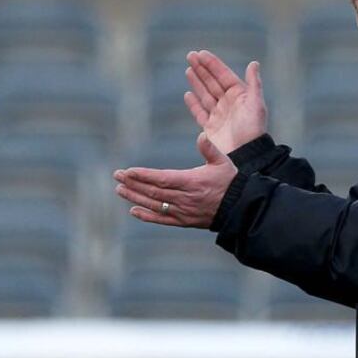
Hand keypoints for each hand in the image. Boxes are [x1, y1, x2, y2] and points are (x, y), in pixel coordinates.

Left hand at [114, 133, 238, 227]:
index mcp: (192, 182)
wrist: (240, 207)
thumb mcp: (223, 162)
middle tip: (117, 176)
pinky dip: (147, 216)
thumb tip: (201, 135)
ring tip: (119, 190)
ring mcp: (183, 211)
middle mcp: (185, 198)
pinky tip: (134, 211)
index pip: (162, 179)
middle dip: (133, 184)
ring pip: (154, 204)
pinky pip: (162, 219)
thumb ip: (210, 149)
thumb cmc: (231, 182)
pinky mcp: (184, 221)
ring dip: (135, 197)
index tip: (127, 171)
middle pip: (153, 191)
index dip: (143, 176)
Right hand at [184, 49, 266, 154]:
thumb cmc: (252, 129)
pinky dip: (193, 103)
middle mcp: (228, 103)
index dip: (212, 64)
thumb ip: (254, 83)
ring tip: (188, 69)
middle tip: (190, 55)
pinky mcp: (210, 128)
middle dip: (201, 69)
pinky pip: (200, 112)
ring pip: (205, 94)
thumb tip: (254, 63)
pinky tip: (188, 94)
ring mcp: (219, 115)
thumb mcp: (256, 104)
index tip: (200, 53)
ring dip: (197, 82)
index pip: (223, 75)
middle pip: (212, 82)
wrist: (245, 154)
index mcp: (240, 95)